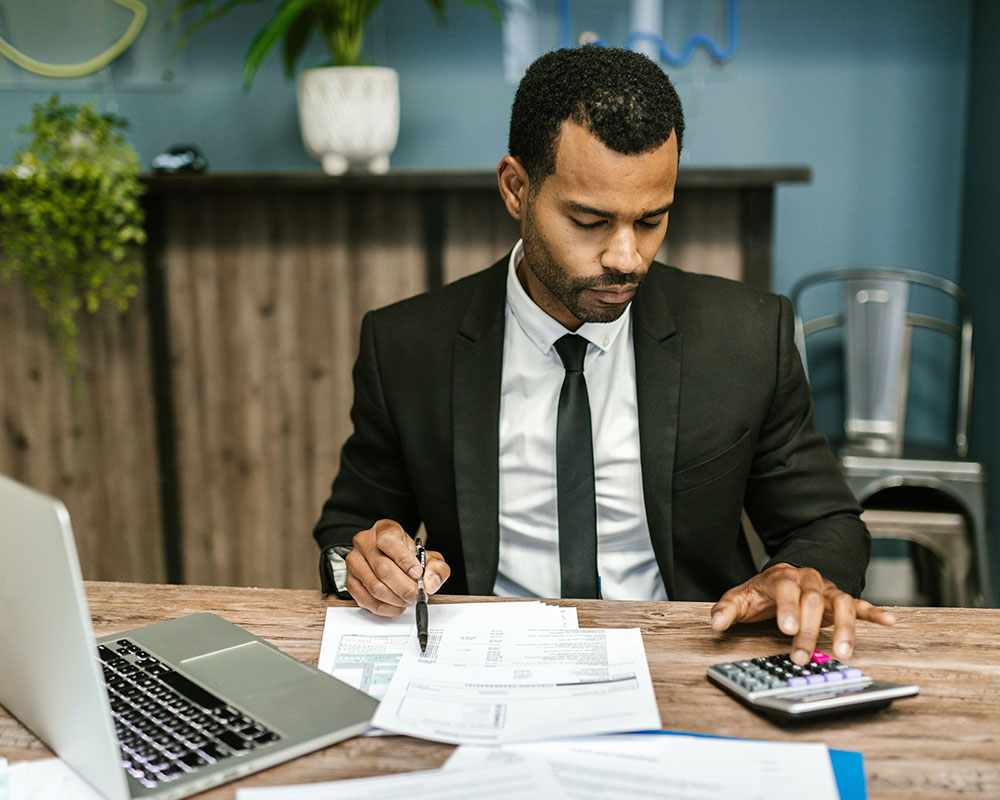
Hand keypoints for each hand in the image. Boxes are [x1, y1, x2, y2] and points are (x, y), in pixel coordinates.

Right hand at [344, 519, 450, 616]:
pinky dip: (385, 608)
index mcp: (384, 529)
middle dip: (405, 587)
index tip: (417, 574)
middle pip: (383, 569)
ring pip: (375, 587)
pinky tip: (396, 605)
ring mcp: (355, 562)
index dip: (404, 560)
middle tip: (417, 595)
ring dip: (396, 599)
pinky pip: (367, 600)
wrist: (392, 561)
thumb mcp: (429, 557)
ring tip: (408, 600)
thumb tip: (430, 582)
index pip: (389, 542)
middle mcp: (365, 542)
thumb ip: (436, 568)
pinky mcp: (351, 581)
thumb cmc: (408, 558)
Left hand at [709, 562, 895, 664]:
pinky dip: (873, 612)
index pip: (786, 589)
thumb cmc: (762, 593)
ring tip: (842, 652)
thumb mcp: (740, 598)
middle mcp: (807, 580)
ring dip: (843, 628)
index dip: (787, 609)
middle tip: (800, 656)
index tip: (786, 629)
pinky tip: (888, 621)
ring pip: (840, 603)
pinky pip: (860, 604)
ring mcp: (826, 590)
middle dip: (808, 630)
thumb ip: (727, 610)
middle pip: (812, 601)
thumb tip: (716, 624)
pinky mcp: (841, 600)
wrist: (783, 577)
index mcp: (782, 577)